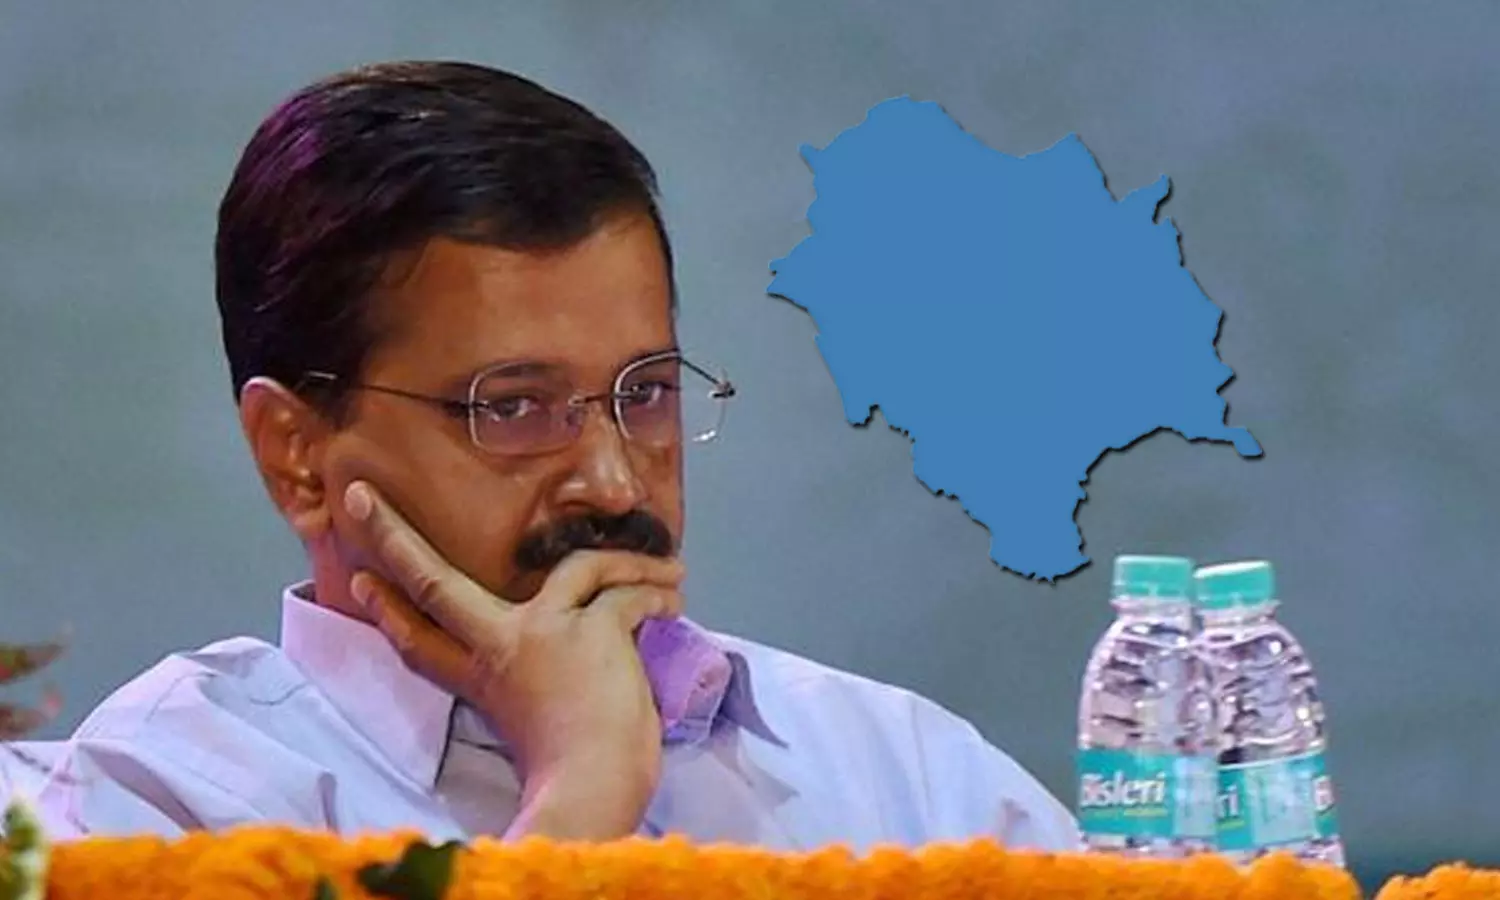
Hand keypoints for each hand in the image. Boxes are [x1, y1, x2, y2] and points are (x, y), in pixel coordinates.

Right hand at [341, 480, 683, 839]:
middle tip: (360, 495)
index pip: (422, 641)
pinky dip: (656, 594)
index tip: (359, 579)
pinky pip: (627, 593)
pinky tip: (672, 602)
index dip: (388, 610)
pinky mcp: (588, 630)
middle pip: (434, 584)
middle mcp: (501, 648)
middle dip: (392, 536)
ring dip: (630, 563)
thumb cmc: (578, 775)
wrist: (592, 791)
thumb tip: (593, 640)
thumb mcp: (538, 725)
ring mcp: (542, 632)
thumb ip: (541, 683)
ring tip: (668, 573)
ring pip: (581, 565)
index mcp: (484, 679)